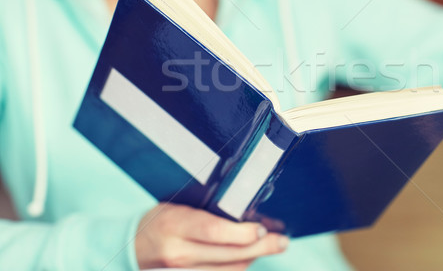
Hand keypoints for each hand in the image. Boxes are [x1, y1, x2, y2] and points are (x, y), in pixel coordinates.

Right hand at [135, 203, 287, 269]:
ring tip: (269, 246)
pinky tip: (248, 258)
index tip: (263, 228)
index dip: (244, 232)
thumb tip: (248, 216)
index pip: (216, 231)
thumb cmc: (161, 220)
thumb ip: (209, 214)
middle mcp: (178, 253)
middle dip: (262, 247)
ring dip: (254, 259)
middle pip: (231, 255)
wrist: (132, 246)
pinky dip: (238, 269)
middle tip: (281, 241)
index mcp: (176, 225)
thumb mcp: (180, 206)